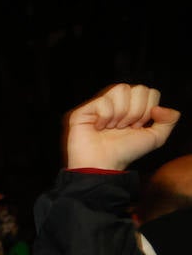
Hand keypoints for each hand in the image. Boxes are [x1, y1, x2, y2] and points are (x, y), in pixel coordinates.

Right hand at [64, 83, 179, 170]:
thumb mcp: (156, 138)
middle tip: (125, 127)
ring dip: (120, 113)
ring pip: (121, 89)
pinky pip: (103, 101)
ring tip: (112, 127)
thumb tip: (158, 108)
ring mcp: (101, 104)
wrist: (104, 166)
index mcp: (133, 105)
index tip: (137, 127)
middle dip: (136, 112)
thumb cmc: (125, 152)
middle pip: (138, 89)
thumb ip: (169, 120)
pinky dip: (105, 117)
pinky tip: (99, 128)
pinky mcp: (84, 110)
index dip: (147, 110)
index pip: (150, 92)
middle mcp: (118, 102)